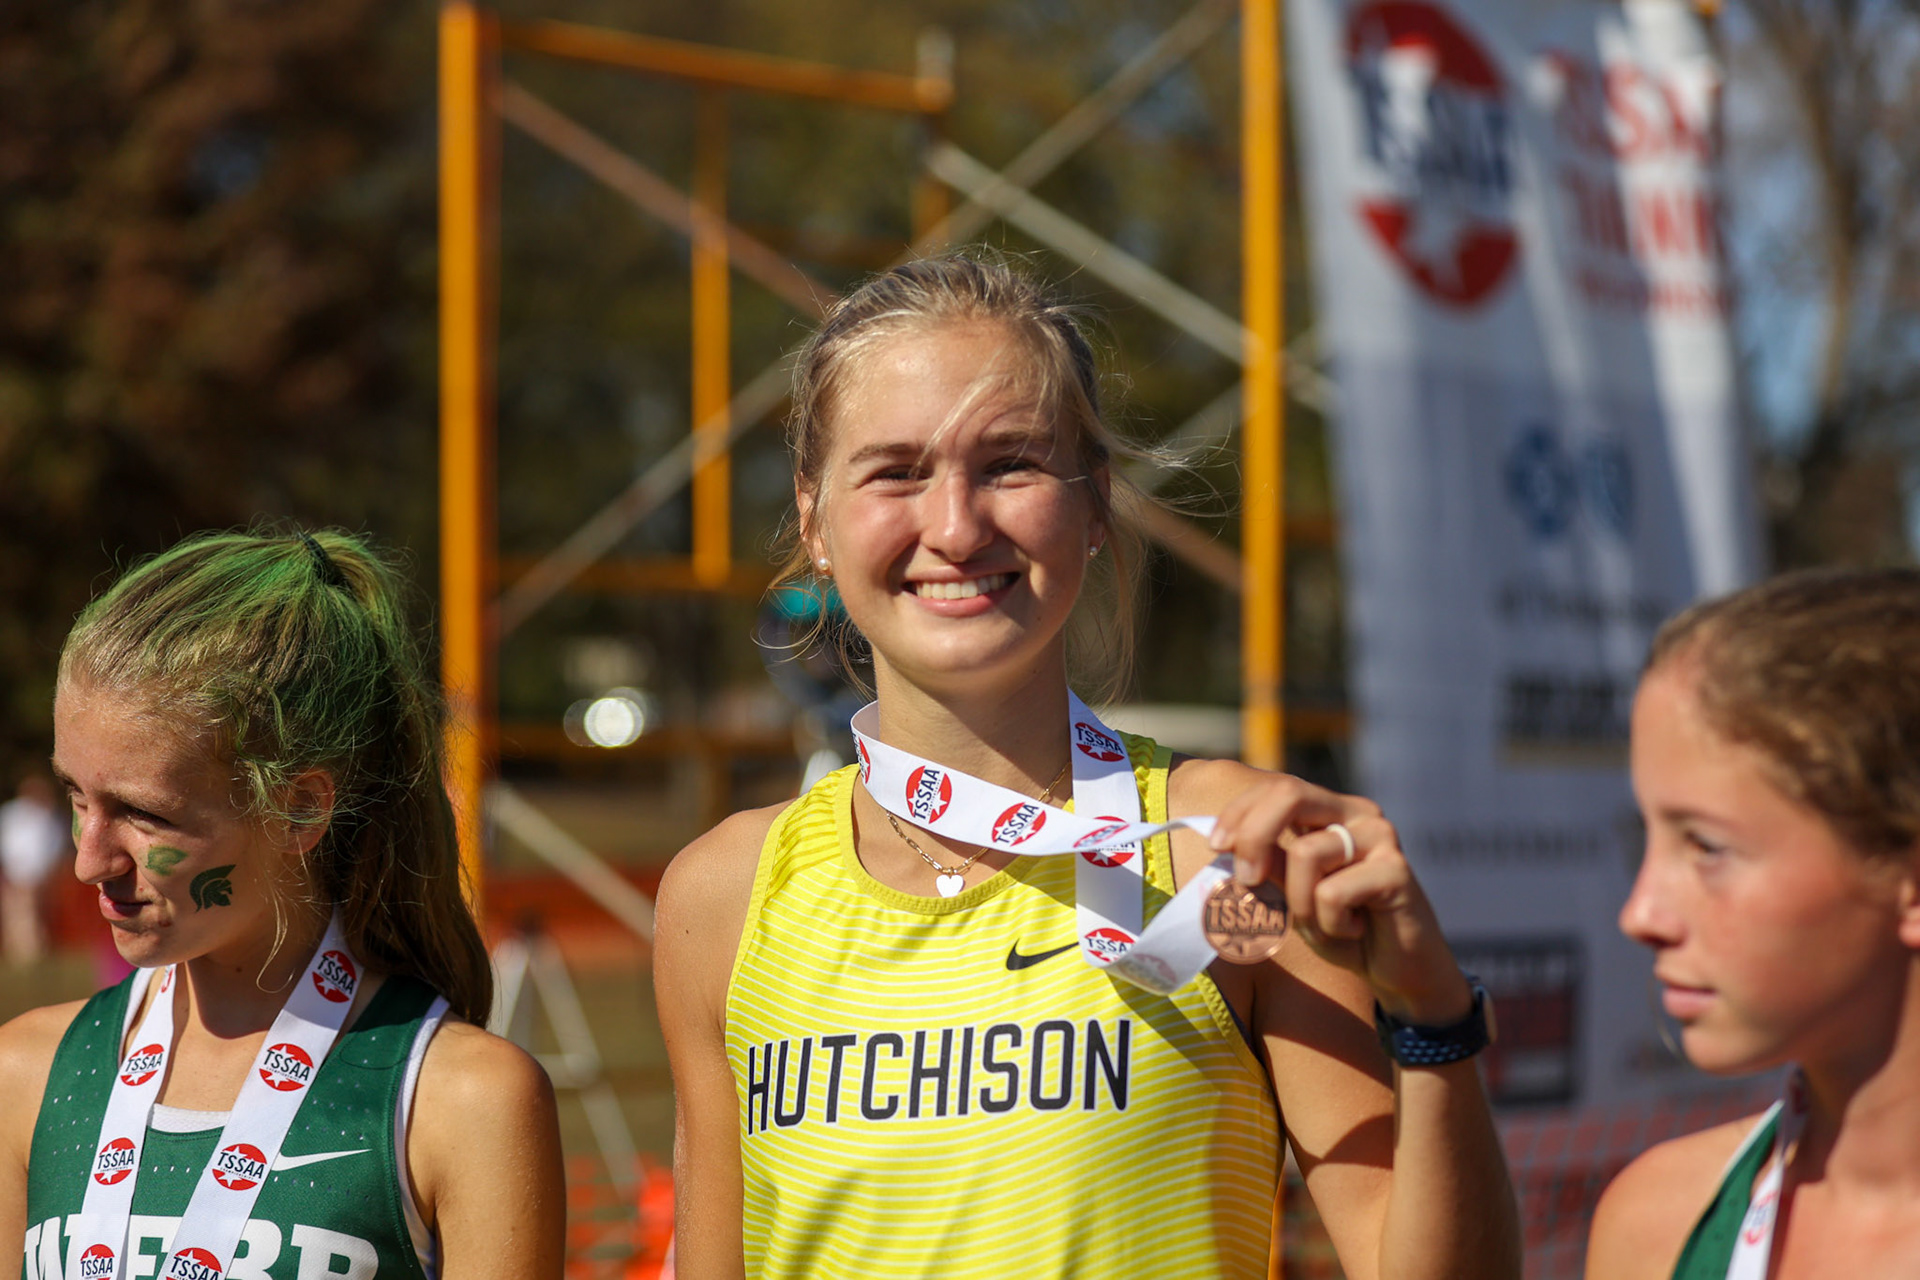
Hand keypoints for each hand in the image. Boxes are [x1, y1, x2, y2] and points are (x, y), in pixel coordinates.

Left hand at [1207, 775, 1469, 1025]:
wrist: (1399, 972)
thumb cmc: (1343, 929)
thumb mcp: (1293, 895)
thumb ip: (1268, 865)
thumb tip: (1227, 842)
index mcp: (1331, 812)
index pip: (1277, 788)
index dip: (1239, 812)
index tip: (1217, 845)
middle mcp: (1357, 814)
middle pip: (1289, 794)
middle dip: (1254, 835)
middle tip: (1248, 880)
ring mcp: (1380, 836)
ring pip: (1305, 854)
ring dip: (1301, 904)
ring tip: (1328, 924)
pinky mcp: (1397, 868)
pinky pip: (1332, 892)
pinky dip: (1331, 923)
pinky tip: (1356, 929)